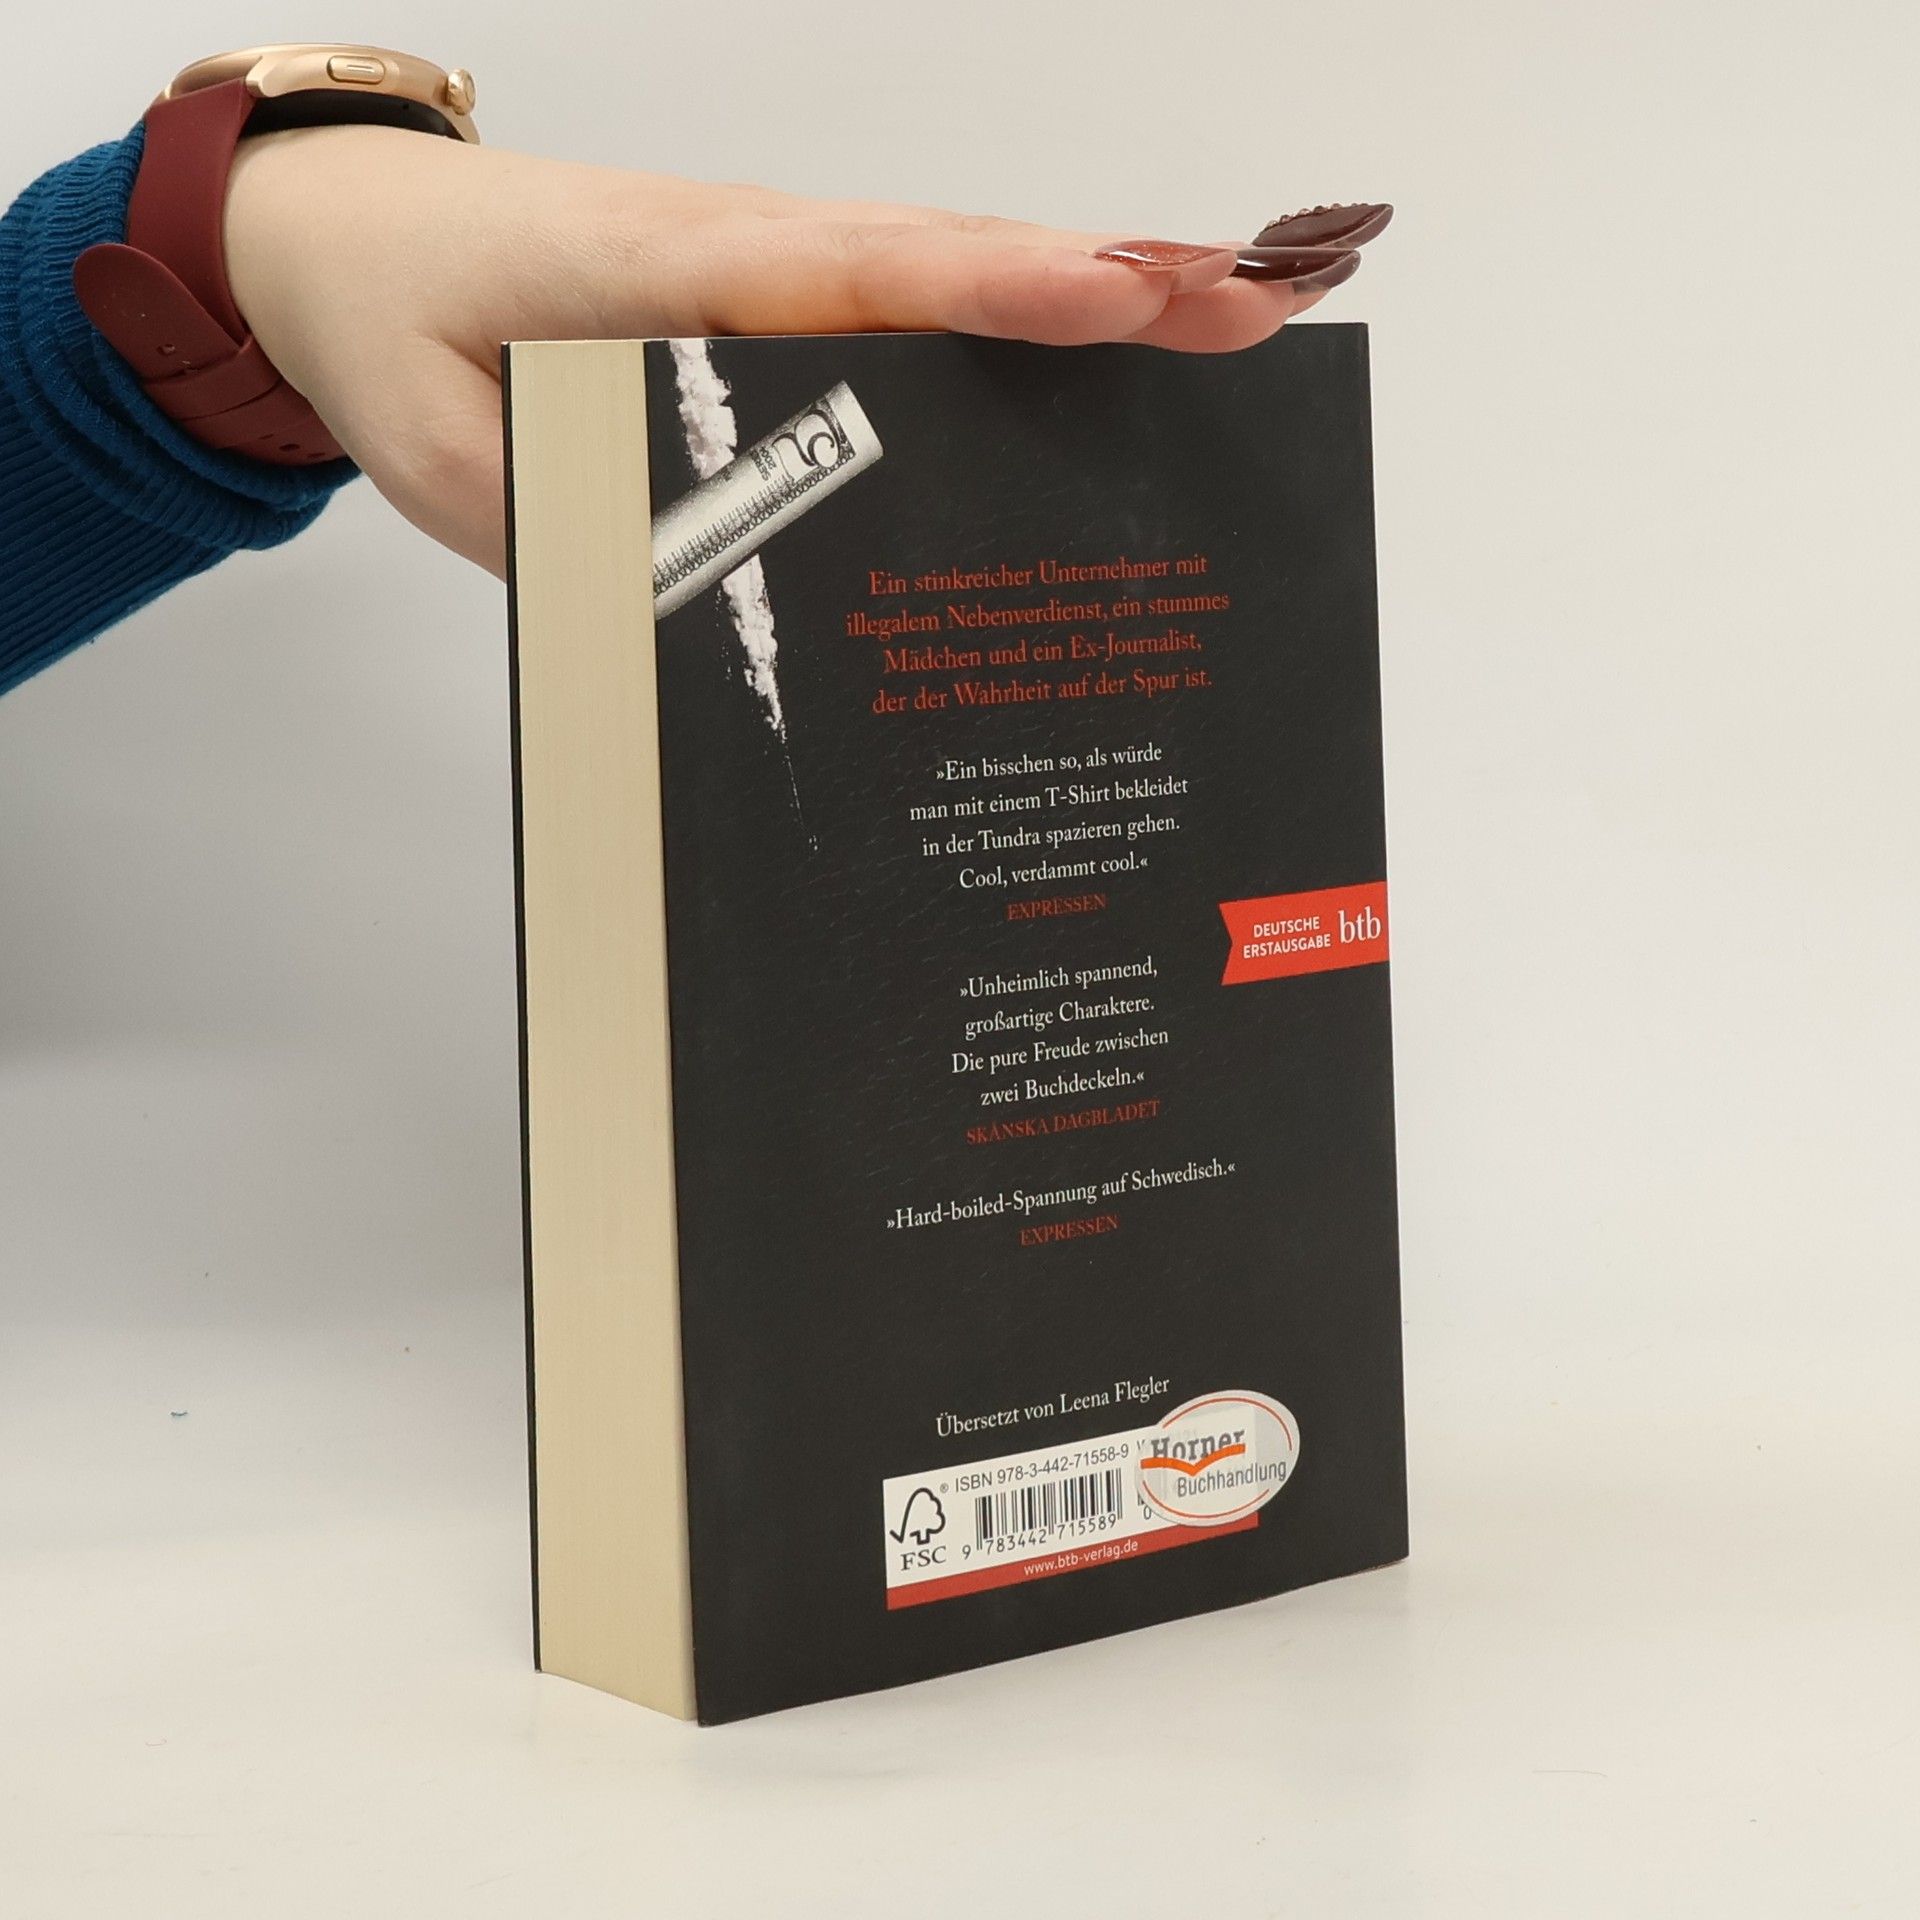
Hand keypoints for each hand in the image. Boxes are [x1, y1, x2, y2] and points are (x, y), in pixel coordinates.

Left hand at [223, 129, 1347, 574]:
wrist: (342, 237)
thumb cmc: (396, 329)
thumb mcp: (452, 459)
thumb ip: (574, 526)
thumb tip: (720, 603)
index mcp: (664, 273)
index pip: (855, 276)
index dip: (993, 291)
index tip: (1124, 295)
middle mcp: (748, 249)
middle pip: (951, 258)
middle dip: (1113, 281)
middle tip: (1262, 304)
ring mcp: (776, 265)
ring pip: (955, 271)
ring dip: (1098, 288)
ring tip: (1241, 313)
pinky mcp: (784, 295)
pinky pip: (919, 300)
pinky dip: (1026, 312)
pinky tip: (1114, 344)